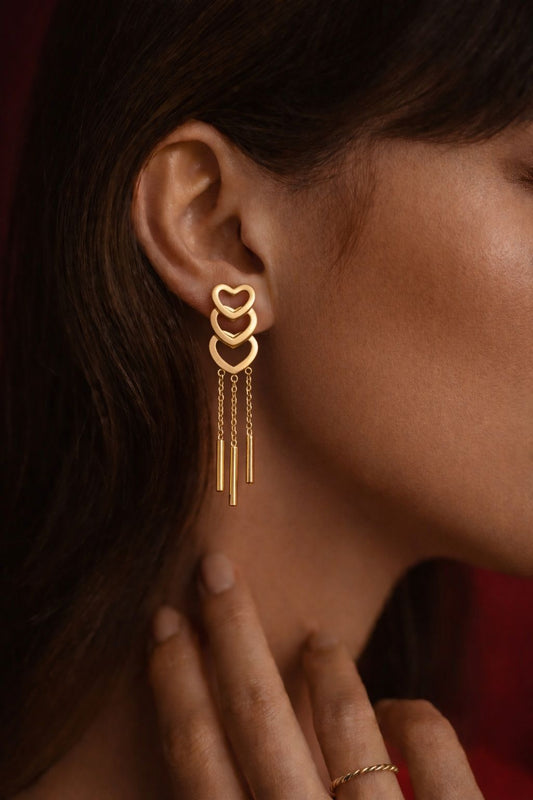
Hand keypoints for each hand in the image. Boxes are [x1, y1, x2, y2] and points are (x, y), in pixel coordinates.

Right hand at [147, 552, 483, 798]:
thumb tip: (215, 760)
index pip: (197, 760)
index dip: (175, 684)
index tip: (162, 620)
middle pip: (256, 716)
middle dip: (228, 633)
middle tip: (214, 566)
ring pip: (346, 720)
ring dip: (325, 669)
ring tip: (317, 638)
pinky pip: (433, 744)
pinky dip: (417, 715)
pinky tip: (402, 707)